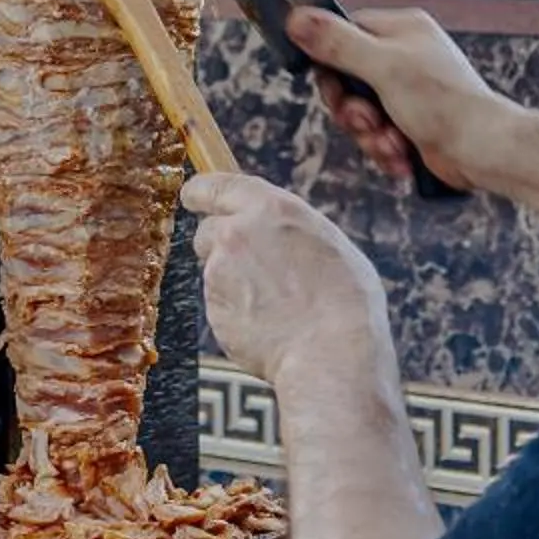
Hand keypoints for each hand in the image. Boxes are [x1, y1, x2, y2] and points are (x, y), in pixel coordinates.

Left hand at [185, 172, 390, 389]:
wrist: (332, 352)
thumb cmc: (346, 299)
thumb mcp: (327, 242)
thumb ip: (289, 231)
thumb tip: (276, 235)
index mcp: (270, 207)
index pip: (215, 186)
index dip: (201, 192)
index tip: (193, 196)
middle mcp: (236, 233)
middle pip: (207, 231)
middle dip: (220, 246)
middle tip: (251, 268)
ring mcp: (220, 272)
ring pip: (216, 272)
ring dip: (234, 283)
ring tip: (276, 306)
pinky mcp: (214, 309)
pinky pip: (221, 306)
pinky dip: (237, 314)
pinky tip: (269, 325)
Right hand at [288, 6, 495, 191]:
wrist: (484, 150)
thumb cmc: (444, 103)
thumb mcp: (383, 67)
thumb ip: (337, 43)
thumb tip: (296, 18)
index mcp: (401, 30)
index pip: (343, 34)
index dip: (331, 65)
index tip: (336, 87)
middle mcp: (404, 56)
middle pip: (346, 80)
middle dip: (352, 111)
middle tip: (368, 121)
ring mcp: (408, 91)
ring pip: (360, 113)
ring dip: (369, 136)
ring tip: (392, 143)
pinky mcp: (412, 123)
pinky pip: (377, 135)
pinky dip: (385, 150)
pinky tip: (402, 156)